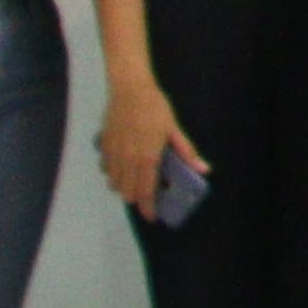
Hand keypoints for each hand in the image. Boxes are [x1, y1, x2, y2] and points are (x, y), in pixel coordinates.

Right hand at [95, 80, 202, 210]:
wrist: (129, 90)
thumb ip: (186, 152)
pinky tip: (123, 166)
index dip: (148, 208)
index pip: (145, 192)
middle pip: (128, 192)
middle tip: (148, 195)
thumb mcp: (174, 129)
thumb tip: (203, 169)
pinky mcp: (103, 146)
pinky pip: (106, 169)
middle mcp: (127, 161)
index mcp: (147, 159)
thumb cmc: (155, 108)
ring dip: (124, 187)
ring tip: (136, 180)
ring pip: (114, 183)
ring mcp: (113, 154)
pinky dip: (113, 174)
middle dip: (137, 198)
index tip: (152, 217)